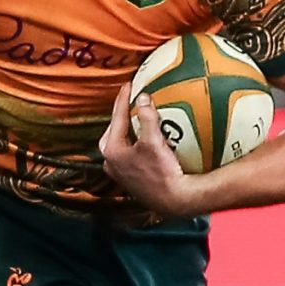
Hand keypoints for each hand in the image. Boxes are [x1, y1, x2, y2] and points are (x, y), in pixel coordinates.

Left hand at [100, 86, 200, 216]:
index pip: (117, 118)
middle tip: (128, 102)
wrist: (173, 200)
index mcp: (112, 150)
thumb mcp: (154, 141)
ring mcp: (119, 173)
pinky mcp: (130, 180)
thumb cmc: (162, 171)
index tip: (129, 85)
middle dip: (119, 116)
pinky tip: (144, 142)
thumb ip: (147, 117)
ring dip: (127, 131)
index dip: (123, 99)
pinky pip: (128, 154)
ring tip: (136, 119)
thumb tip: (143, 97)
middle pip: (113, 132)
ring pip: (119, 144)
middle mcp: (111, 163)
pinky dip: (133, 144)